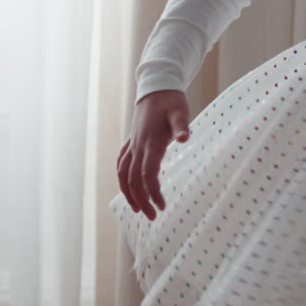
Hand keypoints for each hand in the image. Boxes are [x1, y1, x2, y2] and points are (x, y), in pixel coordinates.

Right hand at [117, 90, 191, 221]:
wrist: (156, 87)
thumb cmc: (171, 100)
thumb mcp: (180, 111)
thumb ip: (181, 126)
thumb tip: (185, 138)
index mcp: (151, 142)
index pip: (147, 174)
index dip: (152, 192)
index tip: (162, 206)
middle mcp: (138, 145)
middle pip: (134, 179)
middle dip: (141, 200)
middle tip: (153, 217)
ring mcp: (133, 144)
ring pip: (123, 173)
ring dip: (128, 193)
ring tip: (137, 209)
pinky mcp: (132, 141)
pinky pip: (121, 163)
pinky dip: (122, 178)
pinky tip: (127, 187)